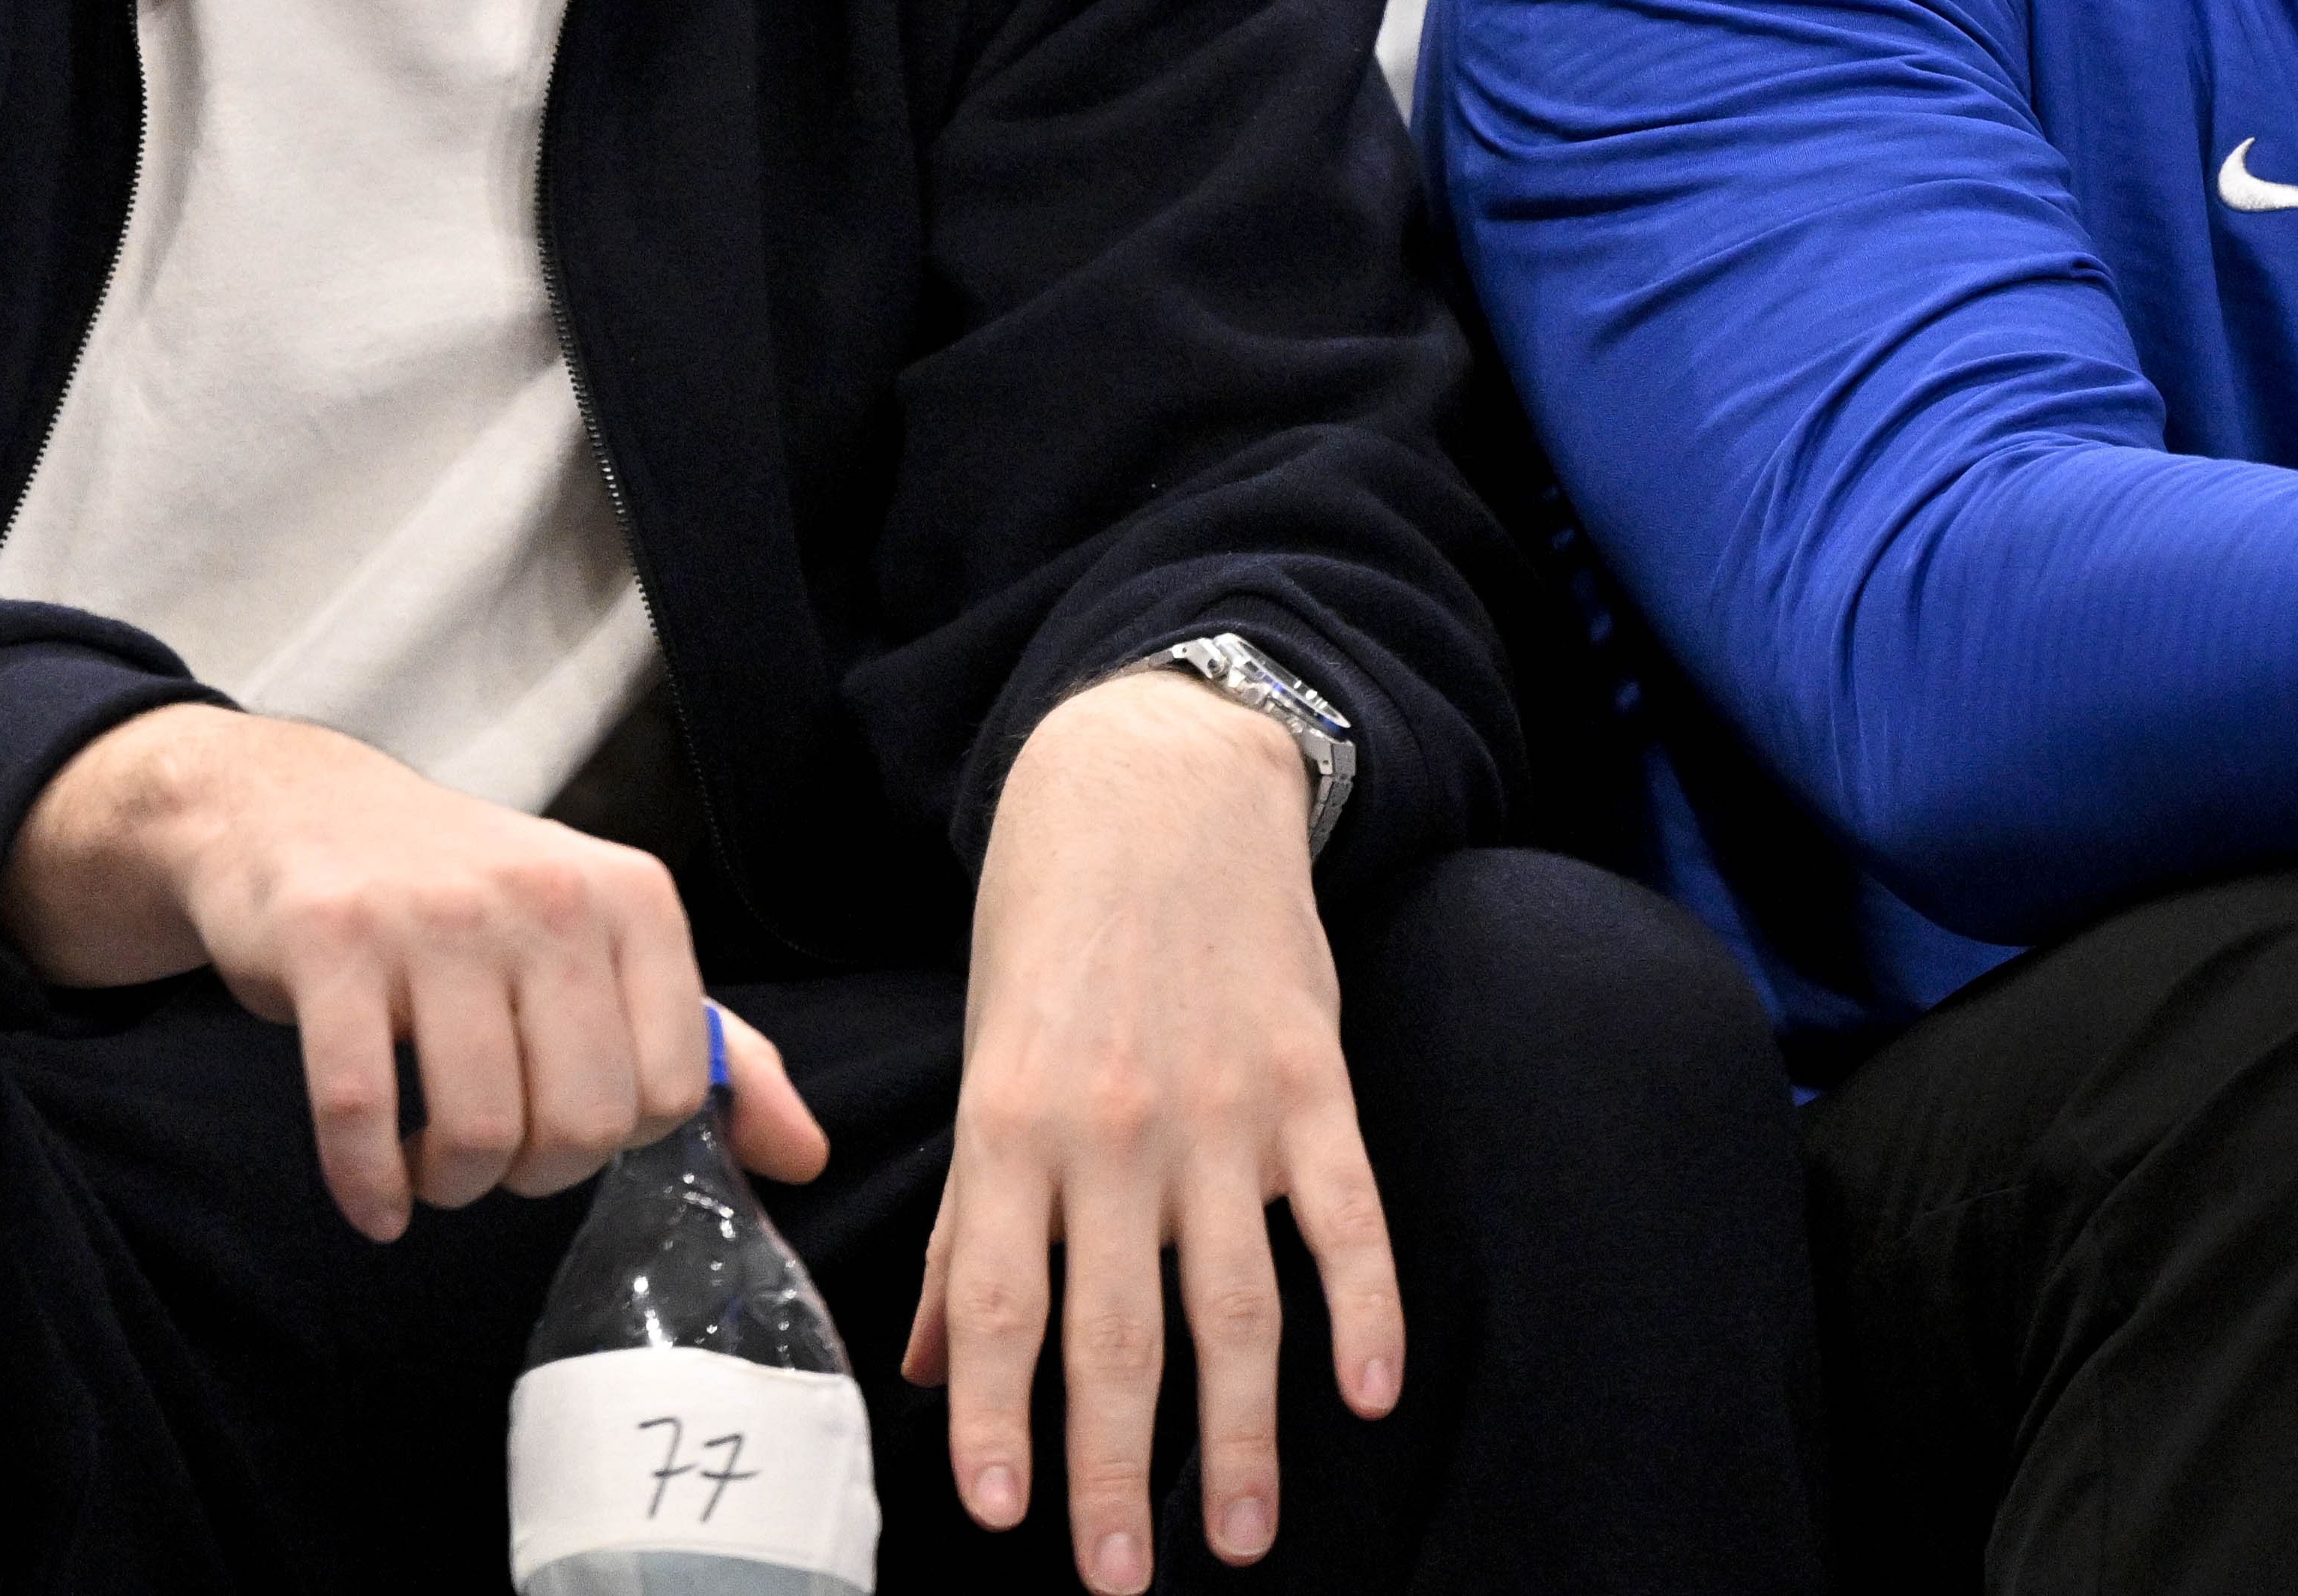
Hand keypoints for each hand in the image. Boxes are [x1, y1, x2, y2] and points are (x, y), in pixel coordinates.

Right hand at [0, 703, 825, 1237]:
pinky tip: (374, 1197)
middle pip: (580, 1125)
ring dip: (453, 1184)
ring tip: (433, 1163)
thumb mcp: (601, 944)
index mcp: (631, 896)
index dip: (616, 1139)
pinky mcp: (333, 938)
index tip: (563, 1121)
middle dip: (532, 1174)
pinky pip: (360, 1110)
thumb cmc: (463, 898)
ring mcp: (434, 913)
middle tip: (493, 1151)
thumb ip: (707, 1049)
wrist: (297, 808)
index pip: (672, 1092)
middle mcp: (545, 894)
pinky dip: (368, 1185)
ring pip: (480, 1129)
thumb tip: (806, 1158)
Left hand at [908, 670, 1384, 1588]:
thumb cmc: (1052, 927)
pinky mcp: (1311, 1081)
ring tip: (1242, 1539)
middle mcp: (1112, 1128)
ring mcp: (1220, 1109)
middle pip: (1116, 1333)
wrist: (1155, 781)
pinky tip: (1368, 1394)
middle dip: (1114, 1470)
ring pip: (1234, 1306)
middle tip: (1117, 1580)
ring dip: (1242, 1435)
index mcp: (1011, 1122)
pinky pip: (1347, 1218)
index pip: (996, 1302)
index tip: (1002, 1516)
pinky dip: (1364, 1311)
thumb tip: (929, 1365)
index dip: (997, 1416)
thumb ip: (972, 1216)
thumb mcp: (985, 1055)